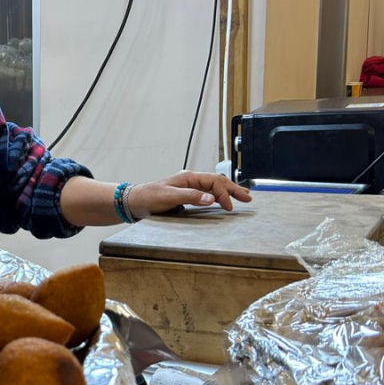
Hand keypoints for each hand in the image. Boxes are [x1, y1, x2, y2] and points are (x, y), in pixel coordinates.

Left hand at [127, 171, 251, 219]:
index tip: (229, 207)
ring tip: (242, 197)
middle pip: (217, 182)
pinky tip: (224, 200)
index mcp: (188, 177)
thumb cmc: (149, 197)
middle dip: (233, 189)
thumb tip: (211, 198)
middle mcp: (191, 180)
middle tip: (248, 198)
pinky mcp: (187, 194)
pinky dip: (219, 196)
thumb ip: (190, 196)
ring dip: (228, 192)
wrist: (135, 201)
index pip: (213, 182)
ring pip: (214, 187)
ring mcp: (189, 187)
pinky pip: (207, 193)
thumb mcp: (168, 197)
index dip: (224, 194)